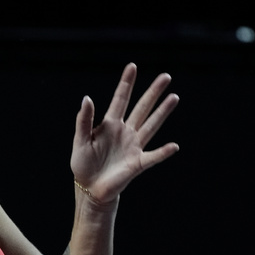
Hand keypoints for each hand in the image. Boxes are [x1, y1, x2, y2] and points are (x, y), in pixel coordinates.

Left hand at [70, 63, 179, 204]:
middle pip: (142, 108)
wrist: (90, 188)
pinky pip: (153, 156)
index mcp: (110, 125)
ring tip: (174, 97)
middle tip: (165, 76)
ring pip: (151, 125)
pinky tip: (174, 146)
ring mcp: (134, 146)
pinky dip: (163, 152)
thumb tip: (87, 98)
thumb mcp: (80, 141)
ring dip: (162, 112)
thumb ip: (84, 120)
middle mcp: (125, 132)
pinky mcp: (138, 163)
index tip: (132, 66)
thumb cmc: (83, 164)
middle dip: (153, 93)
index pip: (120, 99)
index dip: (126, 84)